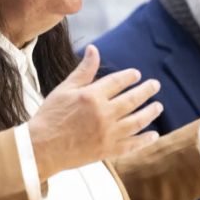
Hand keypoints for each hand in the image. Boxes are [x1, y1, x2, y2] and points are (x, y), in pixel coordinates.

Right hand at [29, 45, 162, 177]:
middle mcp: (103, 113)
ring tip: (158, 107)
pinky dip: (144, 140)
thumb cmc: (50, 116)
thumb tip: (94, 48)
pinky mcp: (107, 151)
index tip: (137, 74)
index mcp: (92, 96)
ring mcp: (107, 133)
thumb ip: (84, 70)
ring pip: (137, 121)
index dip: (129, 77)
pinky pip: (132, 145)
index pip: (118, 82)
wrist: (41, 148)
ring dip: (150, 113)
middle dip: (146, 91)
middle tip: (155, 85)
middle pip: (132, 100)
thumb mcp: (65, 89)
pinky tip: (154, 135)